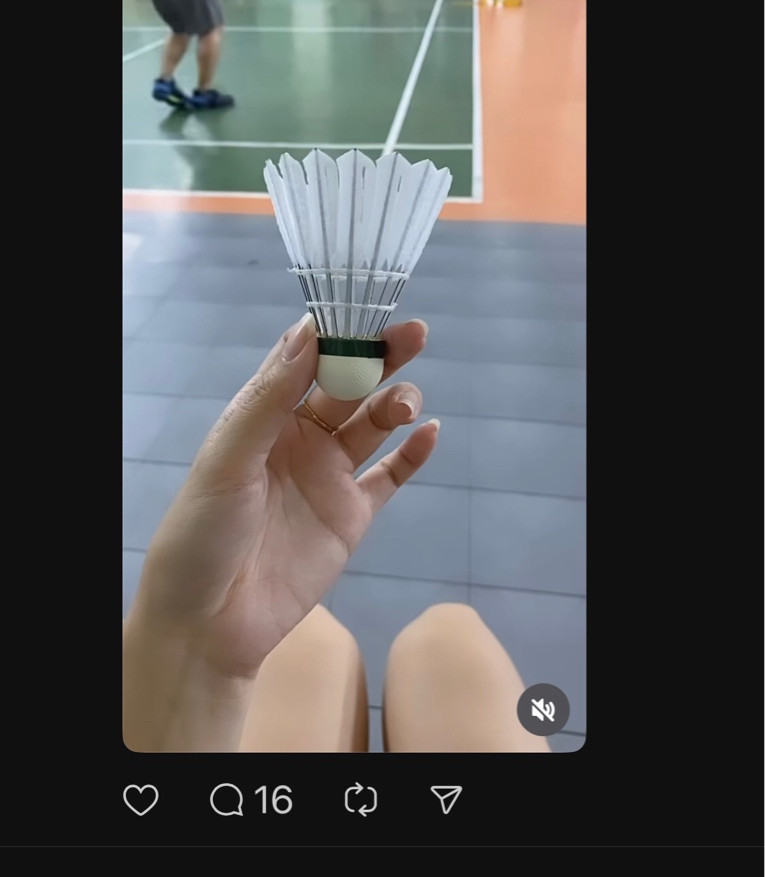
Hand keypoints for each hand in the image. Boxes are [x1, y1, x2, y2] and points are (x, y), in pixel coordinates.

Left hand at [126, 314, 437, 683]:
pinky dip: (413, 455)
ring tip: (404, 405)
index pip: (305, 359)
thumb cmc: (203, 532)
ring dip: (395, 402)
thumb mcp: (229, 457)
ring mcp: (328, 476)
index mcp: (262, 415)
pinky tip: (430, 433)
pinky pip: (390, 478)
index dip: (335, 331)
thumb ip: (270, 397)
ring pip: (373, 424)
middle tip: (412, 333)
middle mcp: (299, 437)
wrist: (209, 624)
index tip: (364, 307)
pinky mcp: (351, 517)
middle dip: (379, 356)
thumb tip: (308, 332)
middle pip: (348, 384)